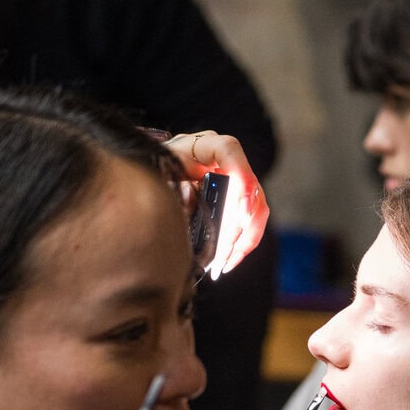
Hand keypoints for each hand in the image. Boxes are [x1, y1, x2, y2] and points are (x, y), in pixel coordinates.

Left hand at [164, 130, 268, 277]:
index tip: (241, 210)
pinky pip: (249, 222)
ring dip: (244, 240)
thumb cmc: (155, 171)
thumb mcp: (158, 175)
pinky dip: (241, 243)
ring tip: (224, 264)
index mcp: (206, 145)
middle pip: (250, 191)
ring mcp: (236, 181)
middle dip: (241, 227)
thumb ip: (172, 184)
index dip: (240, 178)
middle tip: (224, 254)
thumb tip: (191, 196)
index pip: (229, 151)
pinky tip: (227, 260)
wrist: (154, 175)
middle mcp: (227, 161)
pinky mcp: (237, 201)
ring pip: (256, 211)